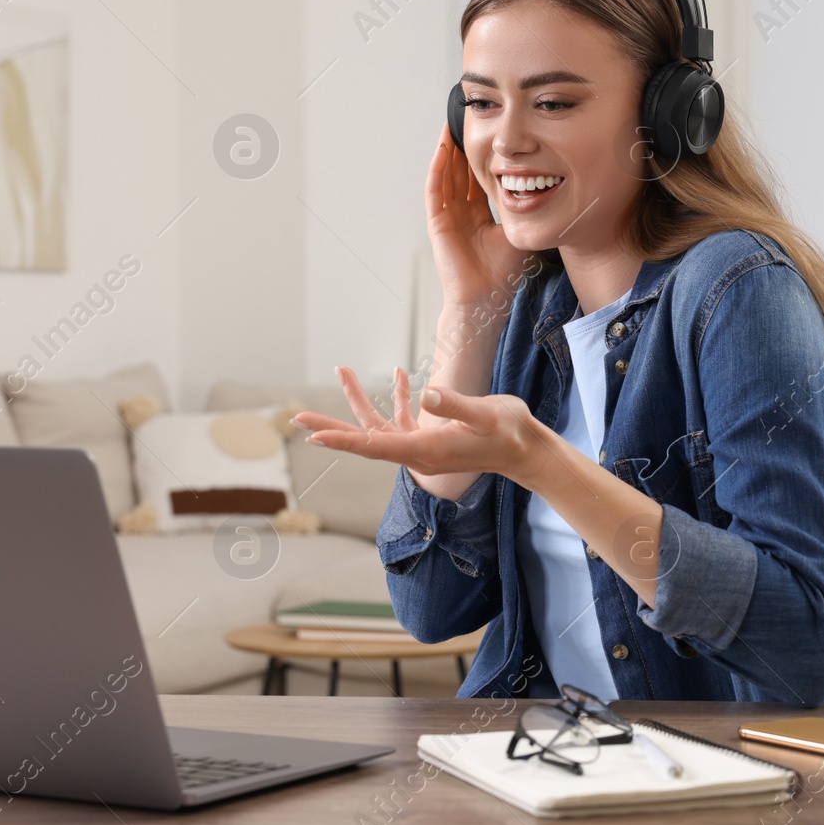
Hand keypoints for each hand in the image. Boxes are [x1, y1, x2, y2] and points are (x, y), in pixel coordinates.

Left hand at [293, 365, 546, 485]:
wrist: (526, 451)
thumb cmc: (510, 433)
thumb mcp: (487, 415)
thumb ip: (456, 405)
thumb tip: (426, 394)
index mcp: (425, 450)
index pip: (375, 446)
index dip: (342, 441)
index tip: (314, 437)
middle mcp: (417, 452)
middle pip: (365, 441)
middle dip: (331, 429)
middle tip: (297, 418)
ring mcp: (422, 446)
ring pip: (380, 427)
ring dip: (358, 402)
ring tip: (341, 372)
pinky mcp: (432, 437)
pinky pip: (404, 419)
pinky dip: (397, 397)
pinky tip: (400, 374)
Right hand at [427, 122, 533, 307]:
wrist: (486, 297)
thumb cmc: (502, 273)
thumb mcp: (518, 231)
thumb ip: (522, 209)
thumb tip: (544, 188)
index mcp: (480, 216)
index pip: (478, 180)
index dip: (482, 158)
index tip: (489, 136)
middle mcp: (462, 214)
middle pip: (460, 173)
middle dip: (464, 148)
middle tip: (469, 122)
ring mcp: (448, 217)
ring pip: (446, 176)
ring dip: (448, 152)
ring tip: (452, 127)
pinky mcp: (438, 223)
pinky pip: (436, 190)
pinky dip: (438, 168)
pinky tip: (443, 150)